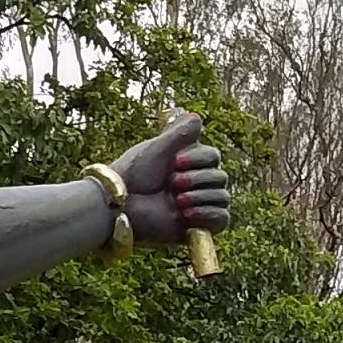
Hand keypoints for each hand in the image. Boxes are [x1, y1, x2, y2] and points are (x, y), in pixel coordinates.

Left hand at [109, 110, 228, 246]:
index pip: (213, 156)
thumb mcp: (158, 147)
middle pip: (220, 176)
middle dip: (198, 179)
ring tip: (177, 200)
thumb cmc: (133, 174)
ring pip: (222, 196)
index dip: (198, 158)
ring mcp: (196, 205)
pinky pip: (221, 219)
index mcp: (188, 163)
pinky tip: (188, 213)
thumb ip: (180, 131)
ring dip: (201, 196)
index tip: (176, 161)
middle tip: (172, 183)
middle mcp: (194, 183)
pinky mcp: (195, 226)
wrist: (120, 205)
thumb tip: (196, 115)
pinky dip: (209, 214)